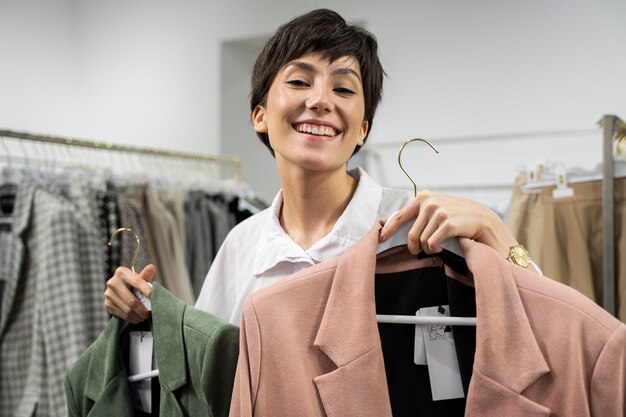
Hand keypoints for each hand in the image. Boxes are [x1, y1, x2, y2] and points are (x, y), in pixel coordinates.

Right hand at [104, 264, 155, 323]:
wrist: (118, 288)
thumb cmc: (132, 282)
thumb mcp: (138, 277)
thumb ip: (145, 275)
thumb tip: (152, 267)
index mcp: (122, 272)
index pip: (137, 282)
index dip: (147, 291)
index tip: (154, 298)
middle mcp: (113, 282)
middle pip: (131, 300)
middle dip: (142, 309)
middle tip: (149, 314)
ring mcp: (108, 294)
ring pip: (127, 309)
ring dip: (138, 316)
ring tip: (145, 317)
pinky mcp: (107, 304)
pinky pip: (121, 314)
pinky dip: (131, 318)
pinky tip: (137, 318)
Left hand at [379, 190, 516, 255]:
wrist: (482, 219)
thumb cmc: (457, 216)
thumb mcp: (436, 208)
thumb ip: (419, 213)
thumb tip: (393, 224)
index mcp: (423, 197)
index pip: (400, 215)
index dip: (389, 228)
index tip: (381, 238)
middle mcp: (429, 202)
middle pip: (411, 234)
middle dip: (414, 247)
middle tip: (418, 251)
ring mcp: (438, 212)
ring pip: (422, 241)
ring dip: (427, 249)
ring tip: (435, 246)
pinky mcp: (447, 223)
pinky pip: (432, 244)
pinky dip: (434, 249)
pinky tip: (440, 247)